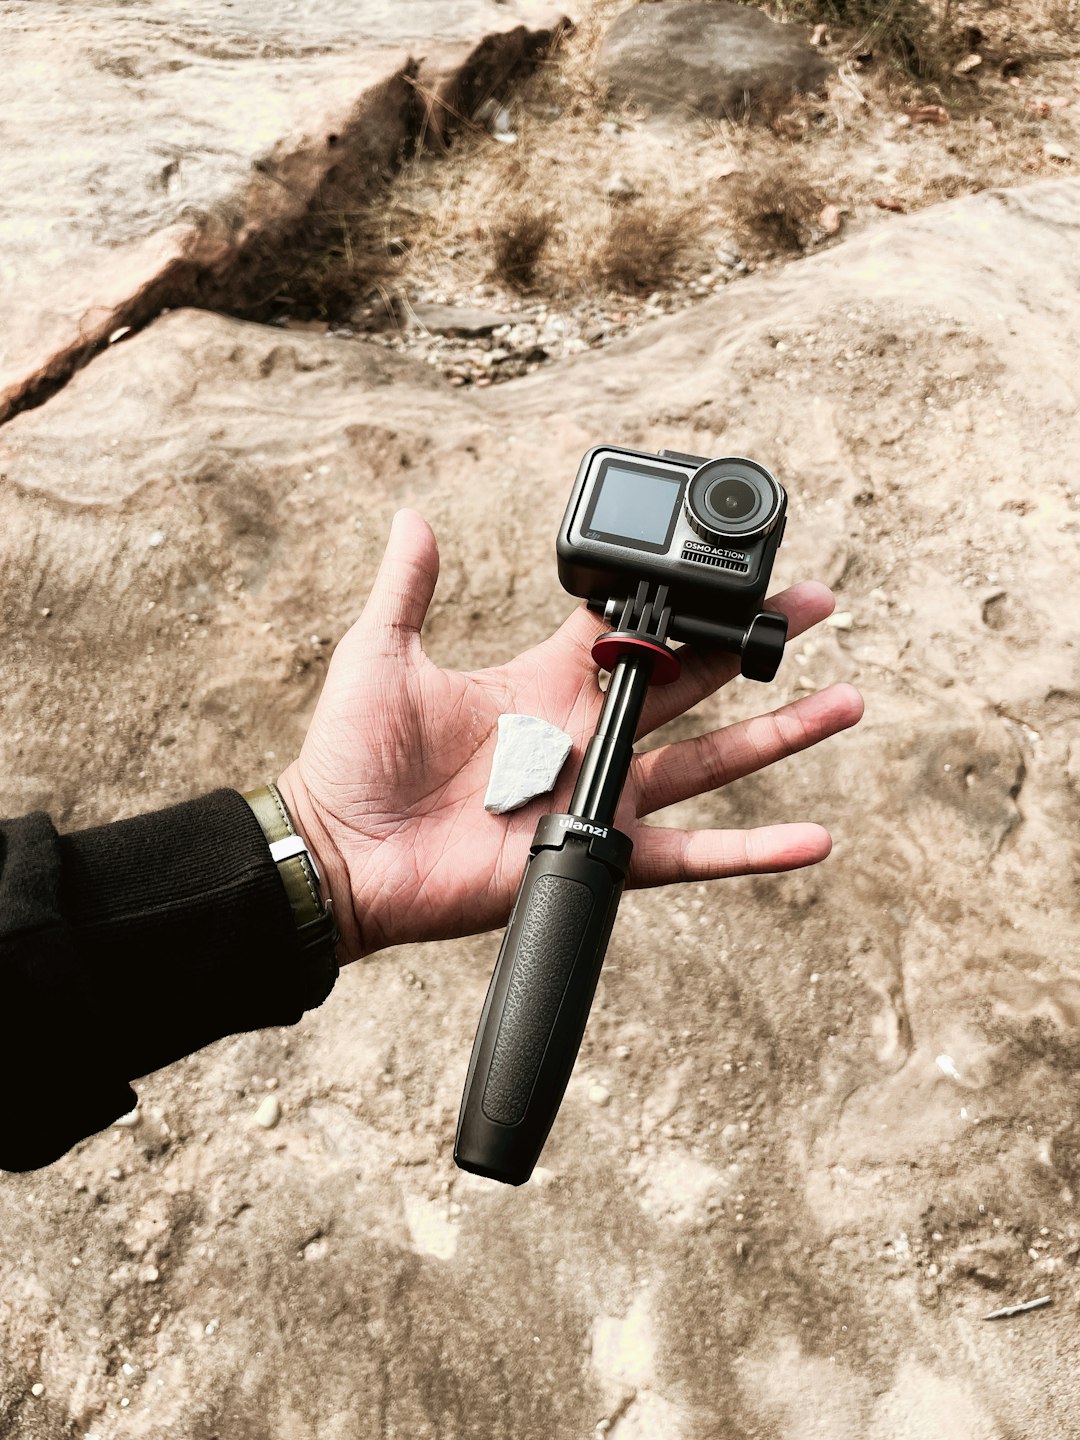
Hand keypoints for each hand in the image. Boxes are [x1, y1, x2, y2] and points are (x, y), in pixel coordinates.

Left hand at [277, 510, 862, 961]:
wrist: (341, 855)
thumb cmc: (352, 759)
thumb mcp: (380, 654)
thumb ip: (409, 587)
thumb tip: (414, 514)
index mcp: (544, 681)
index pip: (635, 628)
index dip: (685, 598)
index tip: (737, 564)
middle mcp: (585, 734)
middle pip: (694, 680)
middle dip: (756, 643)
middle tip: (820, 606)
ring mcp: (597, 795)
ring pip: (711, 760)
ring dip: (781, 734)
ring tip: (847, 701)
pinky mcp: (597, 855)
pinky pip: (691, 855)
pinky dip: (755, 852)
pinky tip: (815, 839)